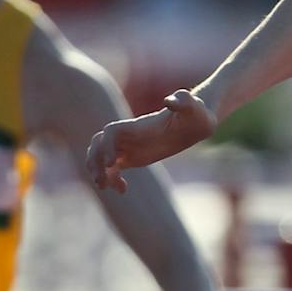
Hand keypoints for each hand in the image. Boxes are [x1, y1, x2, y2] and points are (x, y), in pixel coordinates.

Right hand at [86, 90, 216, 192]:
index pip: (112, 132)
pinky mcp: (134, 157)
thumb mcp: (192, 106)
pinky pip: (114, 169)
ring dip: (99, 172)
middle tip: (102, 180)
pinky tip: (123, 190)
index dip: (108, 146)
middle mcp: (129, 135)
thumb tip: (169, 101)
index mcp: (138, 125)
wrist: (197, 122)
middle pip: (99, 143)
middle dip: (95, 160)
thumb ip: (181, 100)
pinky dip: (113, 180)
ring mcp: (130, 146)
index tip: (113, 163)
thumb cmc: (195, 112)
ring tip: (106, 187)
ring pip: (102, 157)